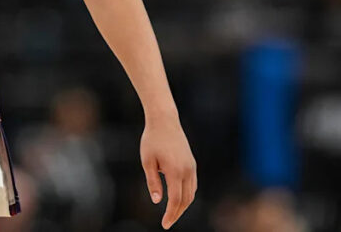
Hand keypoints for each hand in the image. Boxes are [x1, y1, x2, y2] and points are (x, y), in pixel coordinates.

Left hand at [141, 113, 196, 228]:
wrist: (164, 120)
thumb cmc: (152, 140)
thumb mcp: (147, 161)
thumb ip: (153, 182)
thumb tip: (158, 201)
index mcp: (175, 171)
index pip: (175, 200)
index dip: (171, 214)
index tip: (165, 224)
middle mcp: (187, 170)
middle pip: (186, 200)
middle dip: (177, 213)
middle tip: (168, 222)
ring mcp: (191, 166)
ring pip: (191, 193)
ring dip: (183, 205)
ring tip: (172, 213)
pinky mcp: (192, 163)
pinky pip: (193, 184)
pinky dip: (187, 194)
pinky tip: (179, 198)